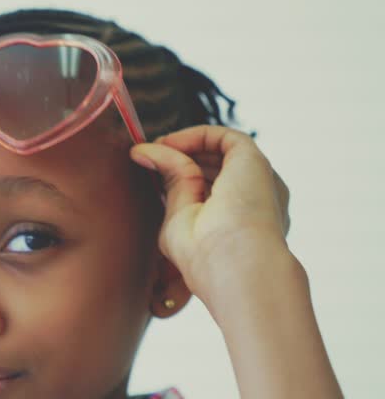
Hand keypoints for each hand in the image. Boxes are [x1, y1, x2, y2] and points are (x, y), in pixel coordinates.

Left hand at [130, 125, 291, 302]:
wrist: (234, 265)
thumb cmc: (205, 255)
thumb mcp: (178, 215)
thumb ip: (170, 183)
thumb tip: (142, 151)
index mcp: (241, 220)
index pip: (210, 188)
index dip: (180, 174)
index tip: (148, 167)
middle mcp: (255, 199)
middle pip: (216, 167)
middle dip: (180, 158)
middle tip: (146, 154)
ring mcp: (258, 180)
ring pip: (221, 151)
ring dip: (184, 146)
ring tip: (155, 149)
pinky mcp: (254, 162)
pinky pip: (225, 137)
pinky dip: (195, 136)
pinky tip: (169, 144)